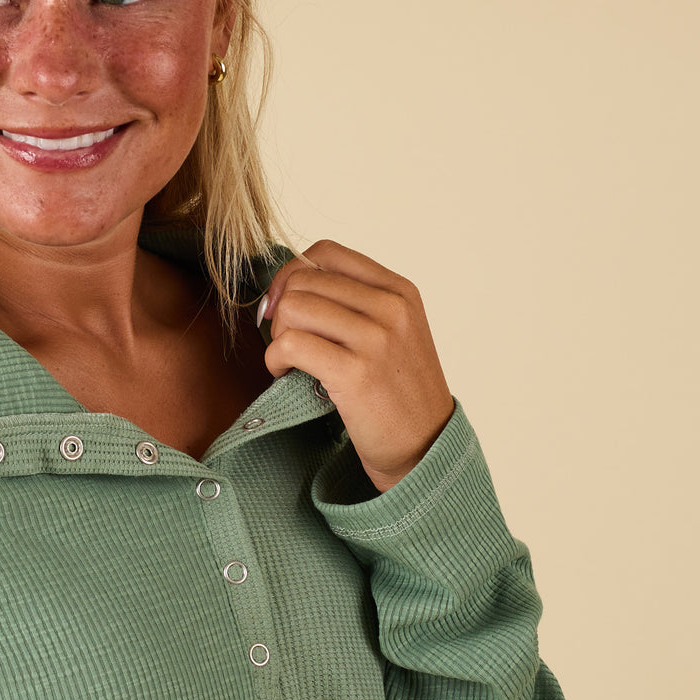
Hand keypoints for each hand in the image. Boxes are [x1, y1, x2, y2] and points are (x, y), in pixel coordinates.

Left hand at [260, 240, 454, 491]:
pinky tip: (285, 373)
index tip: (283, 303)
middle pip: (303, 280)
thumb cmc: (397, 392)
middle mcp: (391, 308)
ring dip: (277, 336)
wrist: (425, 448)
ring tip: (290, 359)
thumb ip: (353, 302)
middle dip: (281, 310)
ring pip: (292, 308)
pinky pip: (289, 344)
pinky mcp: (355, 374)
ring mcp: (376, 339)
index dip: (291, 273)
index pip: (326, 252)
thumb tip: (288, 284)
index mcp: (399, 291)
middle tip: (288, 341)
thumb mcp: (393, 332)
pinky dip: (275, 359)